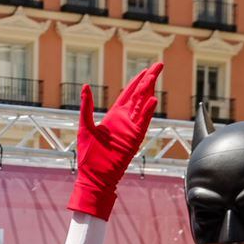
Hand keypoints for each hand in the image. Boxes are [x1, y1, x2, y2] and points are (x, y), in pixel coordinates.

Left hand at [67, 63, 162, 220]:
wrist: (94, 177)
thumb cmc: (88, 156)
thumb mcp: (85, 126)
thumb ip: (87, 107)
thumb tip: (85, 86)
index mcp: (114, 116)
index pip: (129, 94)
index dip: (137, 80)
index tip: (146, 69)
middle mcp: (125, 120)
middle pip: (140, 95)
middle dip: (148, 80)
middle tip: (158, 65)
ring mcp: (131, 129)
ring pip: (143, 106)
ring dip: (148, 91)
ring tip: (154, 77)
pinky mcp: (133, 140)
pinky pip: (142, 123)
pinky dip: (147, 112)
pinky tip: (152, 100)